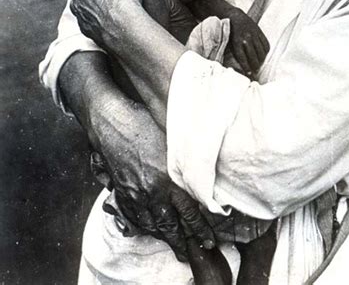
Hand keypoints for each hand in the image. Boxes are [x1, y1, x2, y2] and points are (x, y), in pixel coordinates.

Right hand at [90, 97, 214, 261]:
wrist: (112, 121)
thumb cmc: (145, 124)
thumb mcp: (173, 143)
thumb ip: (186, 164)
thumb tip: (200, 177)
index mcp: (170, 179)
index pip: (190, 213)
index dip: (201, 229)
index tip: (209, 239)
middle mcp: (153, 191)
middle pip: (171, 226)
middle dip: (183, 242)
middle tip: (192, 253)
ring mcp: (135, 194)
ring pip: (151, 224)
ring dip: (164, 237)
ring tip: (174, 245)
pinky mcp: (122, 191)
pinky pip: (133, 216)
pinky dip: (143, 226)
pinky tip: (149, 229)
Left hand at [227, 9, 269, 77]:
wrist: (234, 16)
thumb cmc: (230, 32)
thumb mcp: (229, 42)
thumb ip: (235, 52)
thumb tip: (238, 66)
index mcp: (236, 42)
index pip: (243, 58)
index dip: (247, 67)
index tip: (250, 74)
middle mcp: (246, 38)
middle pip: (253, 56)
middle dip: (255, 66)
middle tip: (256, 71)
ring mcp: (254, 34)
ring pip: (261, 52)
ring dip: (261, 60)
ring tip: (260, 64)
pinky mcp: (259, 31)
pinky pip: (266, 44)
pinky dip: (266, 51)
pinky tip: (263, 55)